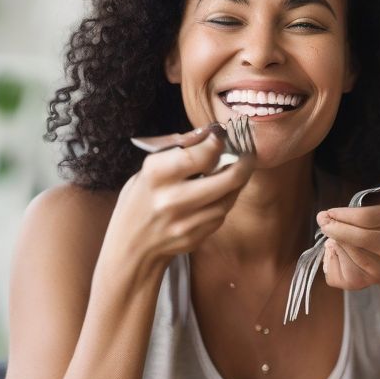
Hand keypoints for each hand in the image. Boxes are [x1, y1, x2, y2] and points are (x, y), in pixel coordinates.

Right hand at [105, 126, 254, 272]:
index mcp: (156, 174)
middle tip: (247, 155)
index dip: (218, 143)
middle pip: (228, 178)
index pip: (201, 155)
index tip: (223, 135)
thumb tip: (210, 133)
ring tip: (237, 172)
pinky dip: (225, 201)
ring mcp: (186, 221)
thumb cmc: (140, 200)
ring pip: (229, 198)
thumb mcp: (148, 169)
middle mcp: (172, 199)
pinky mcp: (195, 237)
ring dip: (237, 183)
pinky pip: (221, 215)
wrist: (131, 245)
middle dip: (244, 163)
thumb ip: (178, 151)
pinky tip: (221, 193)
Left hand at [316, 171, 379, 290]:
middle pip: (357, 238)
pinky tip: (337, 252)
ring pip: (347, 255)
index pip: (367, 218)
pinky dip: (330, 262)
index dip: (342, 214)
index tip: (328, 211)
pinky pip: (340, 274)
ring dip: (334, 243)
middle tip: (322, 220)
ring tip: (334, 236)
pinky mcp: (370, 283)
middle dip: (333, 228)